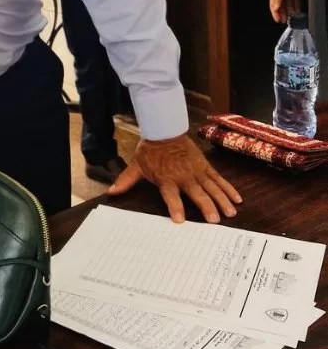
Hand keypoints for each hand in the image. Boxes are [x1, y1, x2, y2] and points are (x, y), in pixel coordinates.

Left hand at [108, 133, 241, 222]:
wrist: (164, 129)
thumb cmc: (150, 151)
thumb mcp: (137, 165)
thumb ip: (126, 180)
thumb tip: (111, 192)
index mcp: (166, 178)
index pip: (170, 195)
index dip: (175, 206)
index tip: (179, 220)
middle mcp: (183, 176)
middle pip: (196, 192)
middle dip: (206, 206)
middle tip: (214, 220)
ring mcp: (196, 171)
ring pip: (211, 187)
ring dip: (221, 200)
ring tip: (230, 213)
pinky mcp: (205, 166)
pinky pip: (218, 179)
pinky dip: (228, 188)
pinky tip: (237, 199)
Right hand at [269, 0, 302, 23]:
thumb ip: (278, 1)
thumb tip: (275, 9)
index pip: (273, 6)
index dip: (275, 14)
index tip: (278, 20)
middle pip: (280, 6)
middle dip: (282, 14)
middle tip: (284, 21)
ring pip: (288, 5)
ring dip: (289, 11)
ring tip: (290, 17)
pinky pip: (295, 2)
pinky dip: (296, 7)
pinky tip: (297, 11)